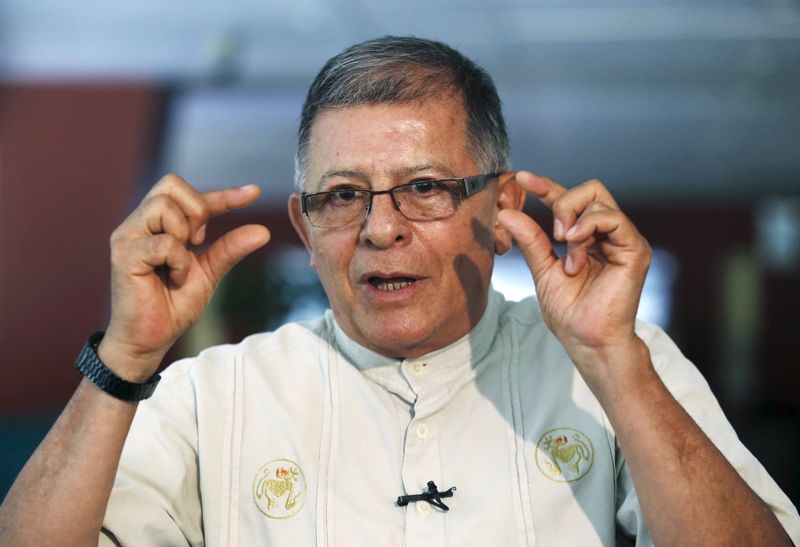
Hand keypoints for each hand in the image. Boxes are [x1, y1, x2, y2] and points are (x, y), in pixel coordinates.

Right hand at [100, 174, 270, 381]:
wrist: (150, 340)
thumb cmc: (172, 305)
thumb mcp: (209, 272)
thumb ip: (230, 249)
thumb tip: (263, 231)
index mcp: (157, 224)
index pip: (189, 194)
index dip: (223, 194)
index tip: (255, 193)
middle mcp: (139, 223)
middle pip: (171, 183)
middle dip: (197, 209)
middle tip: (200, 242)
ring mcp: (128, 236)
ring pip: (164, 206)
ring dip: (184, 236)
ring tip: (180, 266)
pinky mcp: (124, 255)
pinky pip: (163, 242)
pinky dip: (178, 261)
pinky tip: (173, 278)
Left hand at [497, 171, 651, 388]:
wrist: (588, 341)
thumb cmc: (570, 313)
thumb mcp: (542, 270)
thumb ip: (530, 240)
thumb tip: (507, 212)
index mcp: (586, 238)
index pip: (568, 200)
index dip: (546, 186)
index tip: (522, 178)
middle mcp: (608, 235)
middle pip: (590, 189)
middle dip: (562, 200)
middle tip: (553, 232)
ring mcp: (624, 240)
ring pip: (598, 200)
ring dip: (572, 221)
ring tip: (566, 252)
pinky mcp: (635, 249)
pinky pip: (613, 218)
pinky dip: (588, 226)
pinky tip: (575, 246)